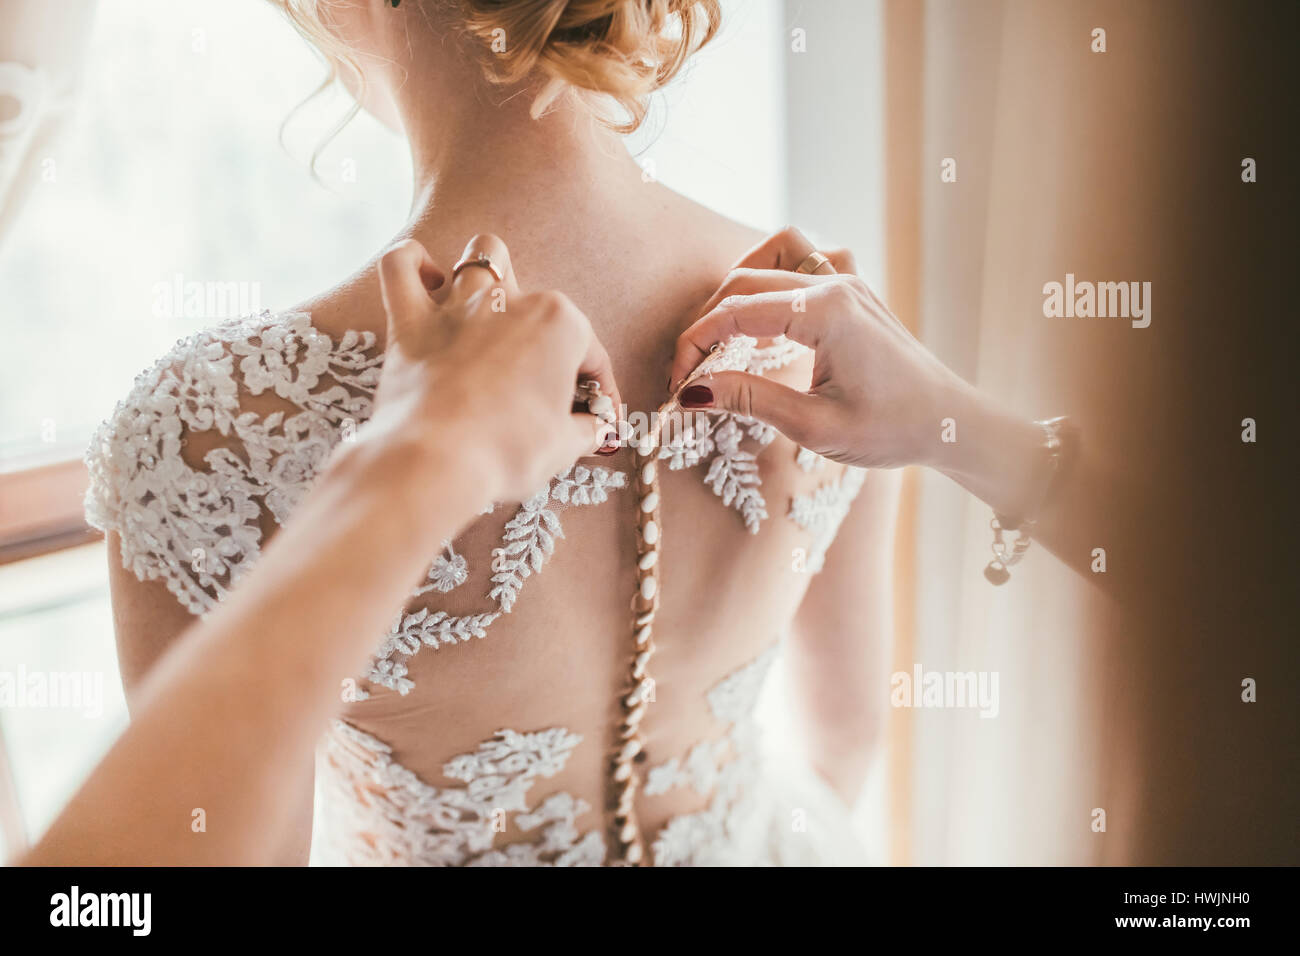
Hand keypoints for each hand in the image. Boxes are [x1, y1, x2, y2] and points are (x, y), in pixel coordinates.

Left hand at [366, 234, 619, 504]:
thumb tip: (596, 430)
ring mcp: (457, 306)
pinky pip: (401, 267)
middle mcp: (510, 301)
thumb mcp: (563, 446)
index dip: (599, 390)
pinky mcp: (410, 322)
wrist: (436, 463)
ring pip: (480, 257)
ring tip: (492, 315)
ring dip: (489, 278)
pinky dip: (412, 263)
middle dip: (544, 335)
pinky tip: (427, 279)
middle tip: (541, 379)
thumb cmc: (507, 451)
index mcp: (558, 324)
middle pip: (539, 301)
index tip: (598, 418)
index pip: (590, 353)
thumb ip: (587, 430)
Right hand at [668, 227, 978, 469]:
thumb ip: (750, 399)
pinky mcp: (855, 291)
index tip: (677, 385)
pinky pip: (809, 255)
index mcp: (824, 313)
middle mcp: (835, 285)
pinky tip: (771, 307)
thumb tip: (692, 393)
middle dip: (707, 321)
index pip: (734, 313)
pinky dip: (780, 268)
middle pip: (745, 279)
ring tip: (721, 326)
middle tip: (690, 370)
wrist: (949, 424)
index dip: (694, 345)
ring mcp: (848, 282)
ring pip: (776, 249)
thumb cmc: (890, 430)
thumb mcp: (813, 427)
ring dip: (740, 280)